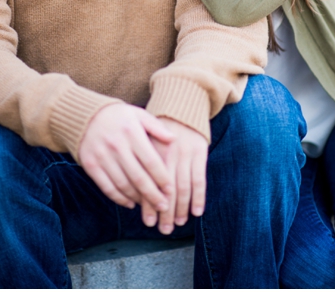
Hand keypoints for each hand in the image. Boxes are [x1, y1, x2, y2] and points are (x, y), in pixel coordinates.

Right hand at [78, 103, 174, 210]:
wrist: (84, 115)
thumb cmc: (119, 116)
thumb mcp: (139, 114)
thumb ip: (157, 127)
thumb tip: (174, 139)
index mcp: (132, 133)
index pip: (151, 161)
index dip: (162, 178)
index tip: (172, 190)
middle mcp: (117, 146)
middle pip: (138, 177)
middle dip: (153, 194)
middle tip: (164, 206)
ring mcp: (102, 157)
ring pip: (123, 184)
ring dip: (137, 198)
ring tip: (150, 206)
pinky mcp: (90, 165)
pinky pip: (106, 187)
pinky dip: (119, 198)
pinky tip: (130, 203)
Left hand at [140, 118, 208, 233]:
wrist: (182, 105)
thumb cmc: (160, 127)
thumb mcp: (144, 139)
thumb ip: (139, 163)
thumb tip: (133, 193)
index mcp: (152, 153)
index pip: (149, 185)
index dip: (148, 204)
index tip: (147, 221)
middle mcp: (168, 156)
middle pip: (166, 190)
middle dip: (165, 212)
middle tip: (163, 229)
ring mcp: (186, 155)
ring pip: (183, 187)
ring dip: (182, 208)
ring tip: (178, 224)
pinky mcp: (200, 154)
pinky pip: (199, 179)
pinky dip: (199, 197)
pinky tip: (197, 211)